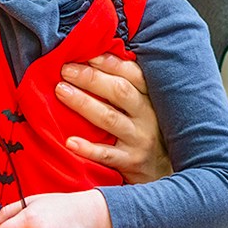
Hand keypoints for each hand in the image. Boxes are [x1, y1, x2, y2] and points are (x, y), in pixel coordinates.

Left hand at [55, 55, 171, 183]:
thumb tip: (94, 60)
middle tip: (66, 70)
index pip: (133, 74)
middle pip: (119, 92)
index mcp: (151, 98)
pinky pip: (107, 155)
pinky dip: (88, 148)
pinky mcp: (131, 162)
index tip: (86, 54)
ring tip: (61, 91)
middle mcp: (147, 116)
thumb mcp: (146, 108)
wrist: (166, 173)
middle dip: (91, 78)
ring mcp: (139, 140)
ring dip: (84, 103)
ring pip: (110, 119)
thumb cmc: (147, 133)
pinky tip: (70, 141)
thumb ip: (128, 88)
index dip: (110, 63)